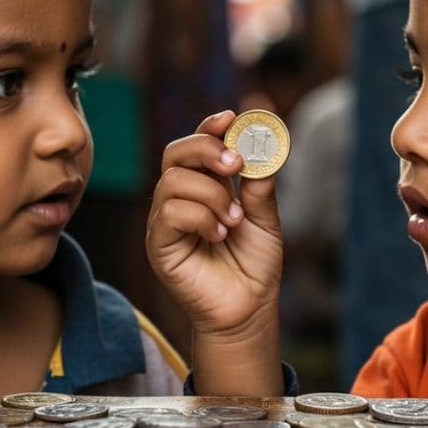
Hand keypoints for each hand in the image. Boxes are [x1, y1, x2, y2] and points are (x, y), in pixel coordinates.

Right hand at [146, 111, 283, 394]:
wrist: (247, 309)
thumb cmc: (253, 265)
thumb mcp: (265, 218)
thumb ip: (261, 184)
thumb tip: (268, 142)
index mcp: (204, 186)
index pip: (195, 144)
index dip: (209, 127)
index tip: (231, 118)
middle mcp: (179, 198)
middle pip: (175, 152)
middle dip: (206, 149)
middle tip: (236, 165)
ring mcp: (165, 220)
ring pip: (173, 181)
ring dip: (212, 194)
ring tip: (234, 219)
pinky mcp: (159, 244)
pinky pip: (169, 212)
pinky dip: (200, 216)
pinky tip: (219, 234)